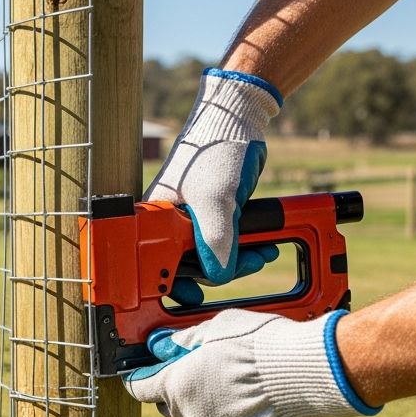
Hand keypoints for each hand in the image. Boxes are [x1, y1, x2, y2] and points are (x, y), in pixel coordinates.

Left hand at [124, 309, 380, 416]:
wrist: (306, 374)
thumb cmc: (260, 344)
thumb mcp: (217, 327)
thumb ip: (185, 340)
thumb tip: (163, 344)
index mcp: (178, 386)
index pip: (142, 388)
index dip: (140, 380)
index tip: (140, 377)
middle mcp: (192, 415)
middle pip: (173, 407)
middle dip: (179, 393)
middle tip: (199, 375)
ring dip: (216, 406)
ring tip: (244, 385)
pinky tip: (261, 404)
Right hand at [145, 69, 282, 305]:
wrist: (238, 118)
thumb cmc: (215, 152)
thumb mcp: (216, 202)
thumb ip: (215, 243)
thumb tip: (217, 276)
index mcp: (153, 218)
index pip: (158, 264)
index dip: (174, 283)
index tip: (193, 298)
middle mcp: (167, 222)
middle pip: (188, 264)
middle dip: (220, 270)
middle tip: (249, 265)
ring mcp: (189, 220)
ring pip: (209, 256)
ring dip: (237, 260)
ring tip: (262, 254)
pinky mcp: (210, 215)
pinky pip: (222, 243)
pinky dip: (242, 248)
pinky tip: (261, 246)